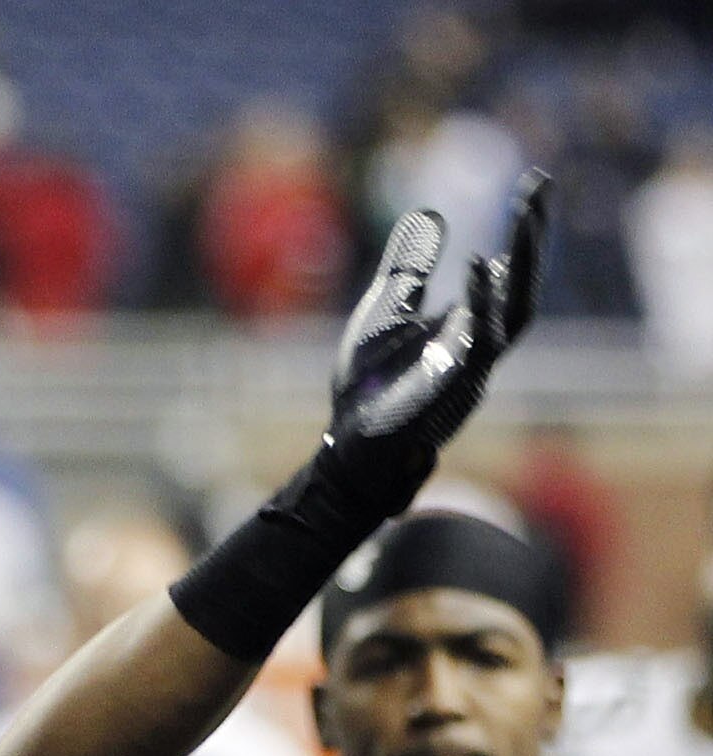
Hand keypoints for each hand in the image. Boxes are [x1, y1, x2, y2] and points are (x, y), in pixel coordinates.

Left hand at [319, 169, 549, 519]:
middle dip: (535, 238)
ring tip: (526, 216)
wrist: (349, 440)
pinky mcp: (451, 386)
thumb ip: (409, 268)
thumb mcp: (386, 309)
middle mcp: (479, 344)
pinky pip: (480, 342)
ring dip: (524, 265)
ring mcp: (471, 366)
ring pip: (516, 313)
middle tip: (539, 190)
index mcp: (468, 325)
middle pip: (524, 286)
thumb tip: (430, 218)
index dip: (526, 232)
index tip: (535, 185)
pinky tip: (477, 265)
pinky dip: (481, 302)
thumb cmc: (368, 382)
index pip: (509, 272)